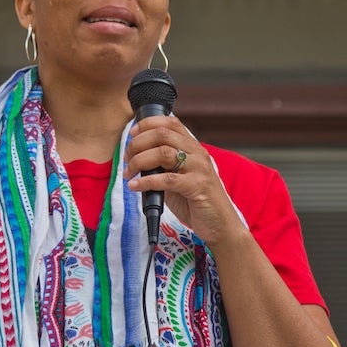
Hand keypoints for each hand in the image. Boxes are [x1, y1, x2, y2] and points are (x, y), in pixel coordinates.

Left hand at [124, 116, 246, 247]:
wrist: (220, 224)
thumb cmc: (196, 201)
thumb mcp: (178, 177)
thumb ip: (163, 166)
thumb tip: (136, 159)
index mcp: (193, 147)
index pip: (171, 122)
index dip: (147, 124)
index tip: (131, 134)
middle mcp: (198, 153)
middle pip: (162, 134)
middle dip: (137, 144)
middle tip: (126, 159)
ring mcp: (199, 168)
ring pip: (162, 153)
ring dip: (139, 161)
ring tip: (128, 173)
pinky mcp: (198, 186)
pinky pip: (167, 179)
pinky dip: (146, 181)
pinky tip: (135, 186)